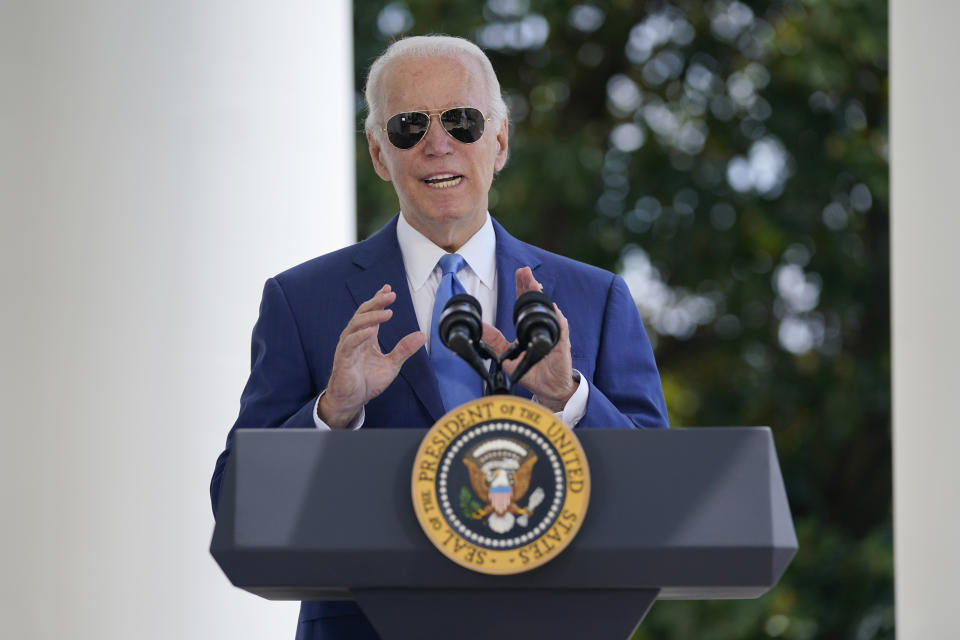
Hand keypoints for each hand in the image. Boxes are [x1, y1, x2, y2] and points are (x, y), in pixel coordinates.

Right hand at [319, 285, 425, 427]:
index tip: (388, 288)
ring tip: (387, 312)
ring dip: (371, 316)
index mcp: (366, 337)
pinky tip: (370, 331)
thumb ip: (404, 349)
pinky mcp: (343, 359)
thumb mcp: (392, 365)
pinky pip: (349, 344)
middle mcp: (355, 338)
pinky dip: (359, 336)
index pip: (371, 313)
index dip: (378, 300)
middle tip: (391, 295)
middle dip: (376, 302)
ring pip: (356, 325)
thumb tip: (422, 335)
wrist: (352, 400)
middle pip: (363, 313)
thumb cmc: (367, 381)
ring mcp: (348, 347)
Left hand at [482, 267, 575, 411]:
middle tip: (524, 272)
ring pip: (549, 312)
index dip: (522, 288)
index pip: (525, 304)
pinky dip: (558, 319)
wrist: (549, 390)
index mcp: (529, 329)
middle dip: (530, 285)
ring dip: (542, 298)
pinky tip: (554, 309)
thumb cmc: (532, 372)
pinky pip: (562, 330)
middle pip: (537, 302)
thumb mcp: (507, 357)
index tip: (519, 273)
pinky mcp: (562, 346)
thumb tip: (479, 330)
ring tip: (535, 285)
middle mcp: (542, 328)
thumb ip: (494, 343)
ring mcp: (553, 335)